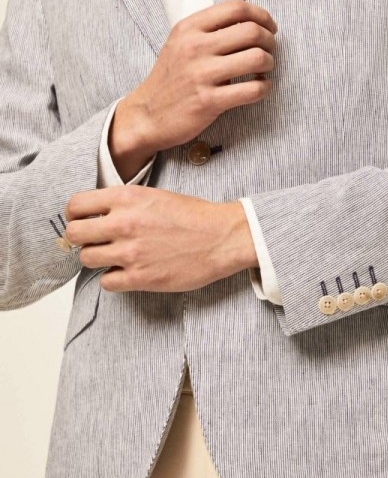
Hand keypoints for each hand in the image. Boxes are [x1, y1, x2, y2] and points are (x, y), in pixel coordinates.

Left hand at [64, 185, 258, 292]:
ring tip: (113, 256)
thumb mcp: (154, 195)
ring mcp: (131, 252)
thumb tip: (97, 214)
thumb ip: (123, 202)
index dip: (75, 215)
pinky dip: (113, 279)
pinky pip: (106, 282)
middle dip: (80, 238)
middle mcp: (125, 223)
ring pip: (86, 259)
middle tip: (94, 241)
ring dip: (96, 259)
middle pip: (74, 234)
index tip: (82, 220)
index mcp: (127, 197)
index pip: (76, 205)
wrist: (222, 238)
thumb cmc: (194, 217)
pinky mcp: (141, 277)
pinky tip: (127, 272)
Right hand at [109, 0, 276, 179]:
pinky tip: (260, 87)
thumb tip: (250, 22)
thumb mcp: (180, 43)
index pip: (236, 8)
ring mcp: (202, 74)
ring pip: (257, 58)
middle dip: (270, 40)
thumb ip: (209, 29)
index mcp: (189, 28)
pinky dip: (264, 87)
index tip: (269, 27)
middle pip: (251, 31)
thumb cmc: (171, 78)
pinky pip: (253, 90)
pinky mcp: (209, 101)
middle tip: (269, 51)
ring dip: (269, 63)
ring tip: (264, 70)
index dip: (261, 15)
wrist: (147, 115)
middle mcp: (195, 47)